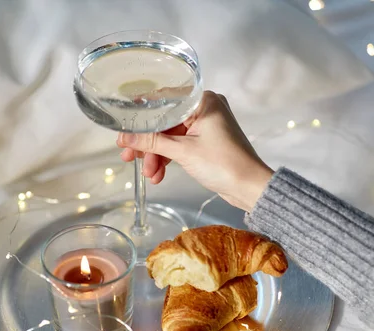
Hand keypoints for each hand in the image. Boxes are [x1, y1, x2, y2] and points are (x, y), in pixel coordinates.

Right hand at [116, 91, 273, 211]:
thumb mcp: (182, 152)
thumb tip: (125, 137)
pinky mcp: (205, 140)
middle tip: (129, 156)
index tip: (124, 127)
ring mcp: (205, 125)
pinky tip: (158, 173)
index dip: (141, 116)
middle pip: (165, 122)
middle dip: (148, 143)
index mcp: (203, 101)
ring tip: (148, 173)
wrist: (249, 187)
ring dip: (157, 155)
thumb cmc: (225, 164)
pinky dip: (168, 158)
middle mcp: (205, 108)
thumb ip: (151, 142)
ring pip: (170, 136)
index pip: (164, 100)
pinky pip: (179, 145)